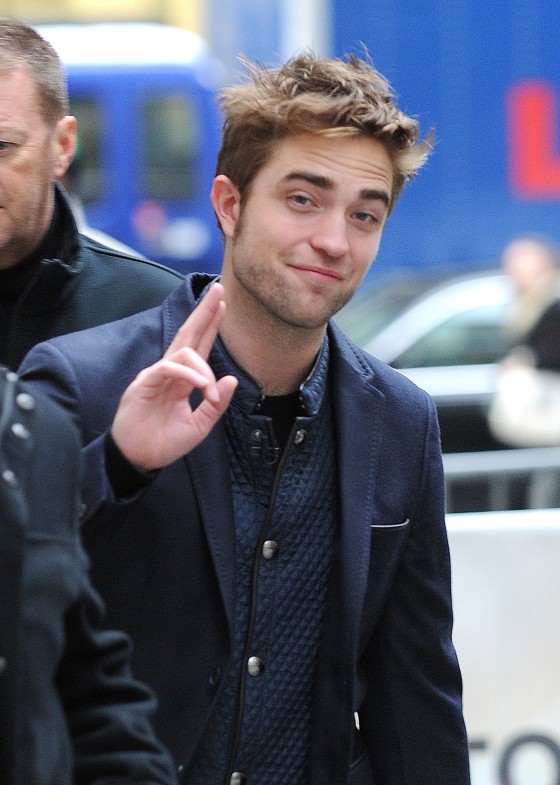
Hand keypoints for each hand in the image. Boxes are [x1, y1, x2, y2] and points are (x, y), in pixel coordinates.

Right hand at [111, 282, 236, 469]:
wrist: (140, 460)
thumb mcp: (200, 426)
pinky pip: (169, 368)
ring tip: (209, 392)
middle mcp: (170, 372)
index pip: (199, 346)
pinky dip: (188, 373)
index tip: (223, 305)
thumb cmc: (164, 443)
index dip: (211, 325)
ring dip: (204, 368)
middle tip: (219, 290)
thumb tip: (231, 379)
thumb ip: (216, 404)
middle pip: (188, 334)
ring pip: (183, 352)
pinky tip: (200, 385)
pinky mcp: (144, 383)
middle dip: (204, 312)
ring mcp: (156, 375)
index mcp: (182, 380)